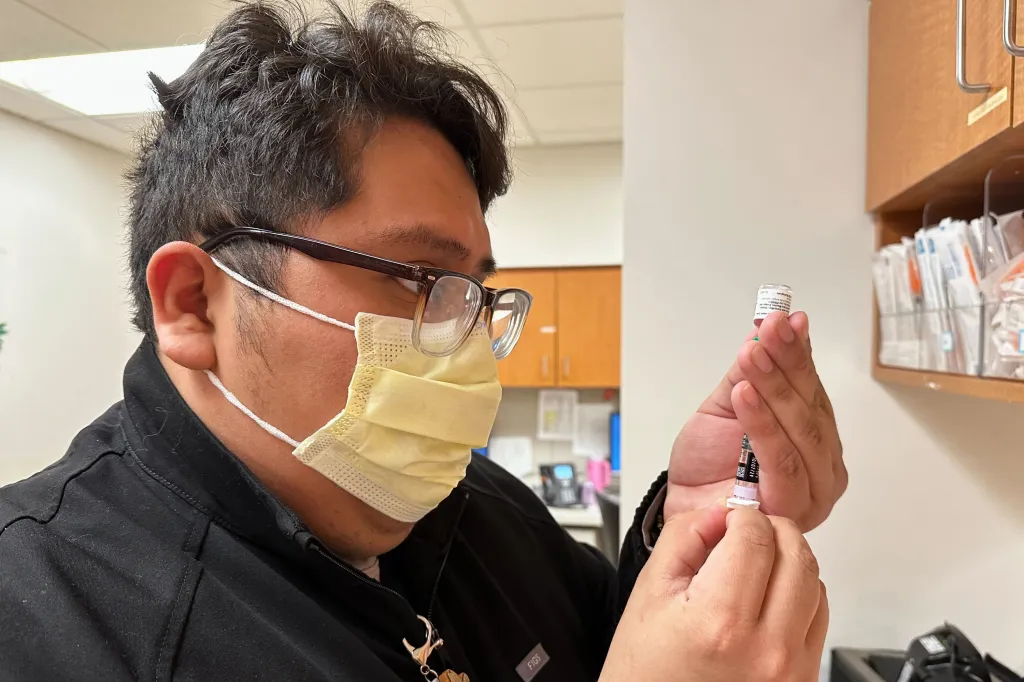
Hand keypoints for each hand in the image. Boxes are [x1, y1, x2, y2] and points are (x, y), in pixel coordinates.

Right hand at [600, 507, 828, 681]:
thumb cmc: (647, 669)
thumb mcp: (650, 591)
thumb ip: (686, 537)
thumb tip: (722, 512)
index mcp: (720, 622)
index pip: (755, 537)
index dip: (741, 516)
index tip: (727, 520)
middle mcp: (765, 649)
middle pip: (796, 554)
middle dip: (771, 530)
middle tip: (745, 532)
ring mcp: (791, 670)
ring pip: (815, 582)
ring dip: (788, 561)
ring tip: (754, 567)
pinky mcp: (804, 679)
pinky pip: (819, 616)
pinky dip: (798, 594)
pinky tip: (766, 597)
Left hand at [665, 311, 846, 530]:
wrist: (683, 505)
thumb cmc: (709, 459)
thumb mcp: (729, 401)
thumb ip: (756, 367)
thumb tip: (784, 319)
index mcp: (816, 436)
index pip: (813, 388)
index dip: (797, 352)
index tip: (782, 318)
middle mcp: (824, 465)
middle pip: (812, 408)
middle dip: (787, 364)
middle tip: (767, 332)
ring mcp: (814, 491)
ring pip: (802, 433)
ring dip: (775, 388)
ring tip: (751, 356)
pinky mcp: (792, 512)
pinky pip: (783, 464)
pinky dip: (764, 425)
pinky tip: (745, 395)